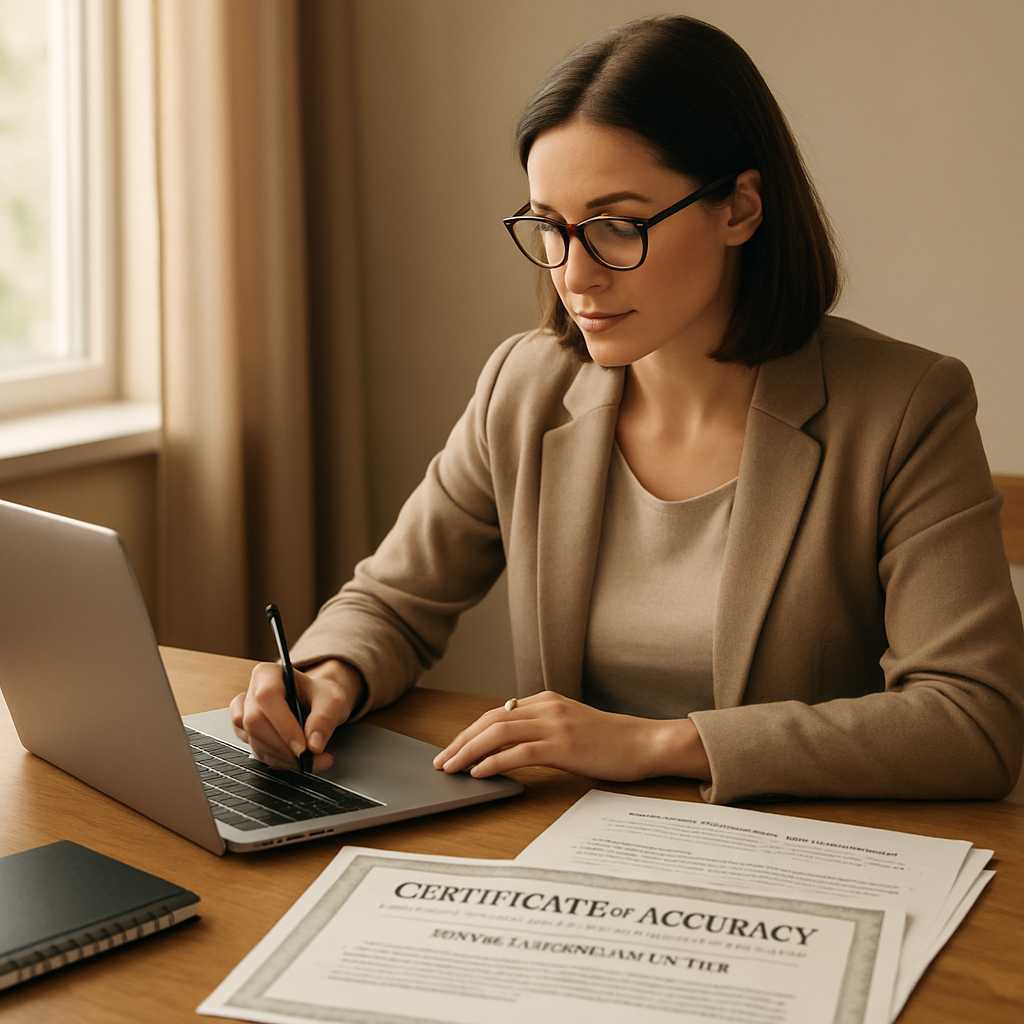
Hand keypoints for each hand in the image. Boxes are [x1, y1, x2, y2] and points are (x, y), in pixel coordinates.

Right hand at [229, 659, 364, 771]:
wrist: (318, 702)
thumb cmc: (321, 696)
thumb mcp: (332, 701)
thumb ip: (325, 719)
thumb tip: (314, 745)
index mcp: (268, 673)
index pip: (267, 697)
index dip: (283, 725)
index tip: (303, 748)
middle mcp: (252, 691)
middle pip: (255, 722)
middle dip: (283, 747)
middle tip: (308, 759)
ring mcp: (246, 713)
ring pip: (253, 740)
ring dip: (281, 757)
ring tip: (309, 760)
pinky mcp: (246, 732)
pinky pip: (254, 750)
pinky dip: (276, 760)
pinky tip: (294, 759)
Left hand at [431, 691, 708, 781]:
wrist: (645, 742)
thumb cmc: (610, 740)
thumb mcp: (571, 726)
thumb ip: (542, 727)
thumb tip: (508, 742)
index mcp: (546, 700)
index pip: (496, 713)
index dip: (469, 732)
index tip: (452, 749)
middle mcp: (546, 707)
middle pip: (490, 720)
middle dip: (461, 741)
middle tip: (441, 761)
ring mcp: (555, 724)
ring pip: (498, 732)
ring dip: (469, 751)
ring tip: (452, 768)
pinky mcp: (564, 745)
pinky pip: (519, 751)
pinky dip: (494, 761)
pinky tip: (479, 773)